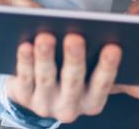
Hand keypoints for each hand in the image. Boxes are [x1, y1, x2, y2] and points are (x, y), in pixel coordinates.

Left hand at [6, 32, 130, 122]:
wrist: (38, 90)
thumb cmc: (71, 73)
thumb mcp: (91, 73)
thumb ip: (102, 59)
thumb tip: (115, 31)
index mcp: (92, 101)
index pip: (102, 84)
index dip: (108, 67)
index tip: (113, 47)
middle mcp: (70, 107)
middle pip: (73, 81)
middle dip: (74, 59)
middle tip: (74, 37)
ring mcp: (45, 104)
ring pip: (46, 79)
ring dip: (45, 57)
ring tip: (46, 37)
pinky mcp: (23, 97)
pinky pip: (24, 78)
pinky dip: (24, 61)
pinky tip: (25, 45)